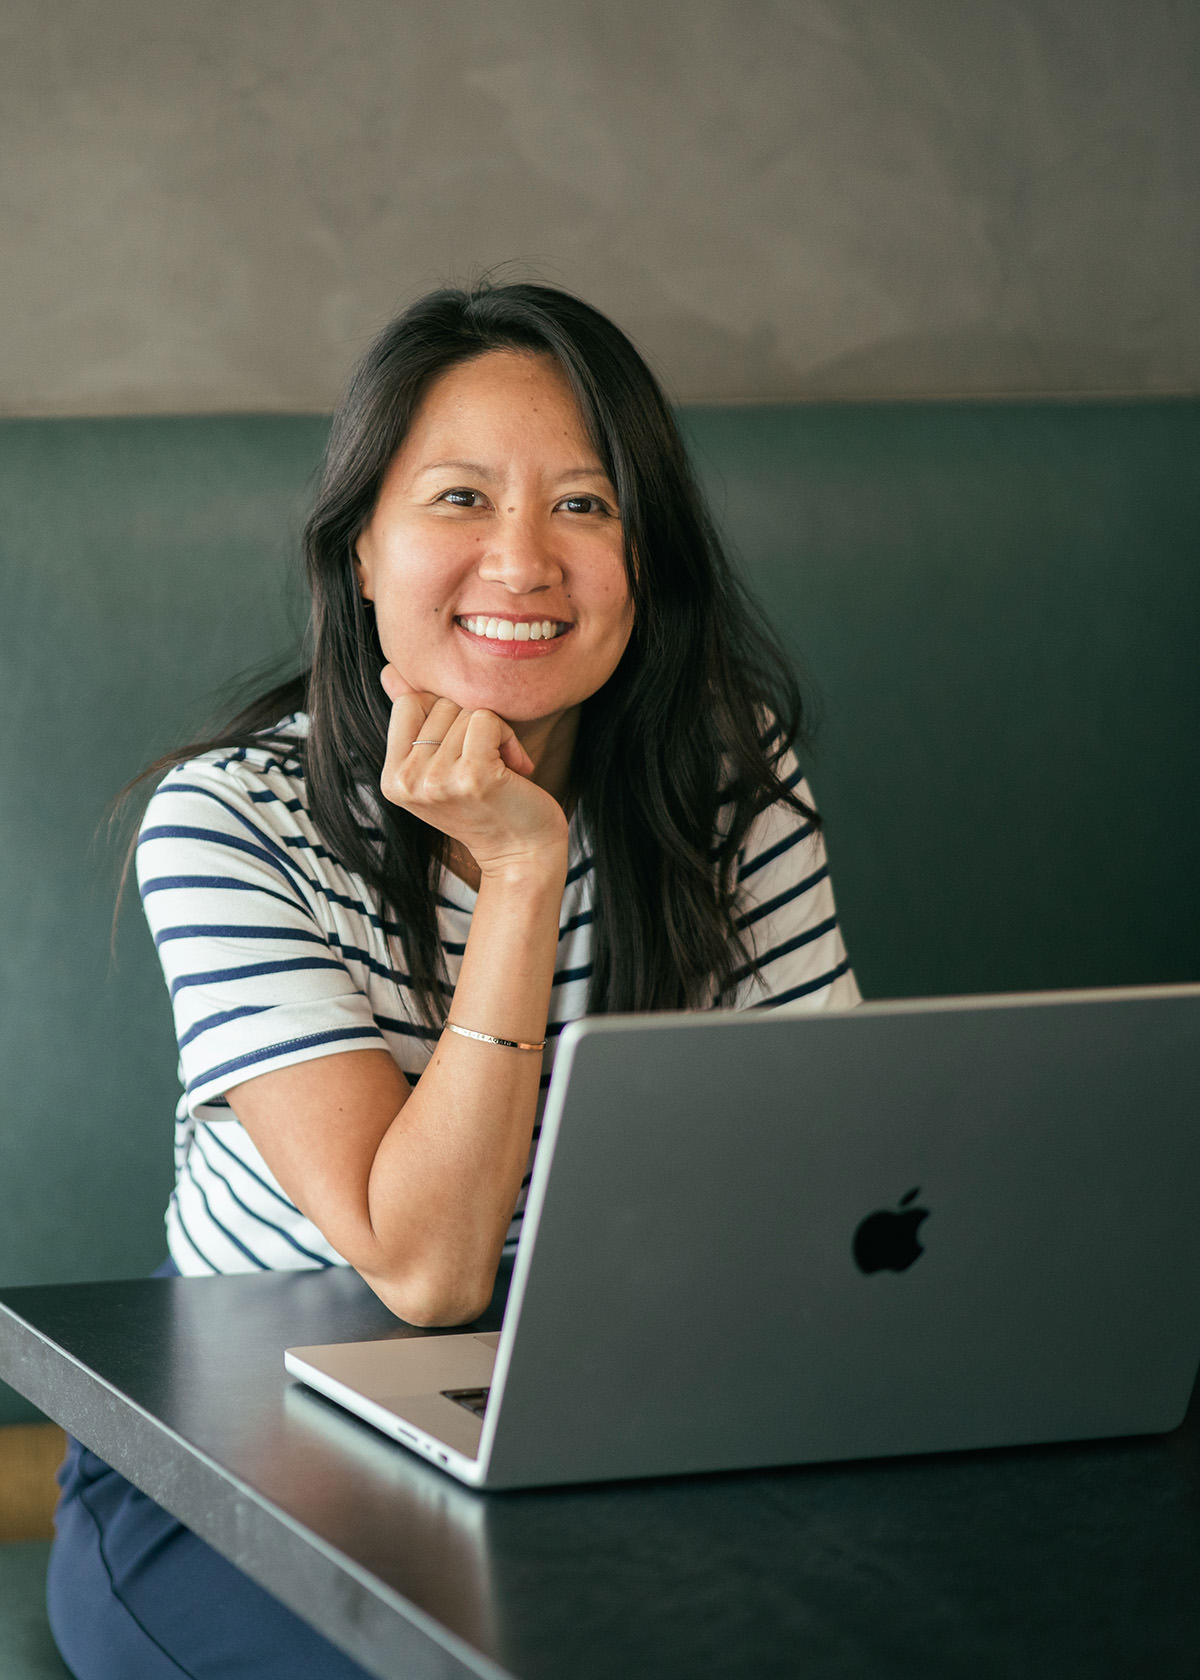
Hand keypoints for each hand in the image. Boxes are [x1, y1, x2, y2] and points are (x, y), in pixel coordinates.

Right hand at [378, 666, 567, 880]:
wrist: (522, 854)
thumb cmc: (486, 806)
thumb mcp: (439, 766)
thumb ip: (414, 721)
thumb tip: (389, 672)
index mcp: (391, 778)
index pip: (408, 703)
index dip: (444, 714)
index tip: (461, 750)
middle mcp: (407, 782)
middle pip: (440, 704)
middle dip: (471, 725)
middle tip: (485, 764)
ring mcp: (437, 781)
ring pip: (467, 711)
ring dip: (495, 734)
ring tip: (500, 771)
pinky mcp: (472, 777)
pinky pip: (487, 719)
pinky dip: (509, 738)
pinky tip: (516, 769)